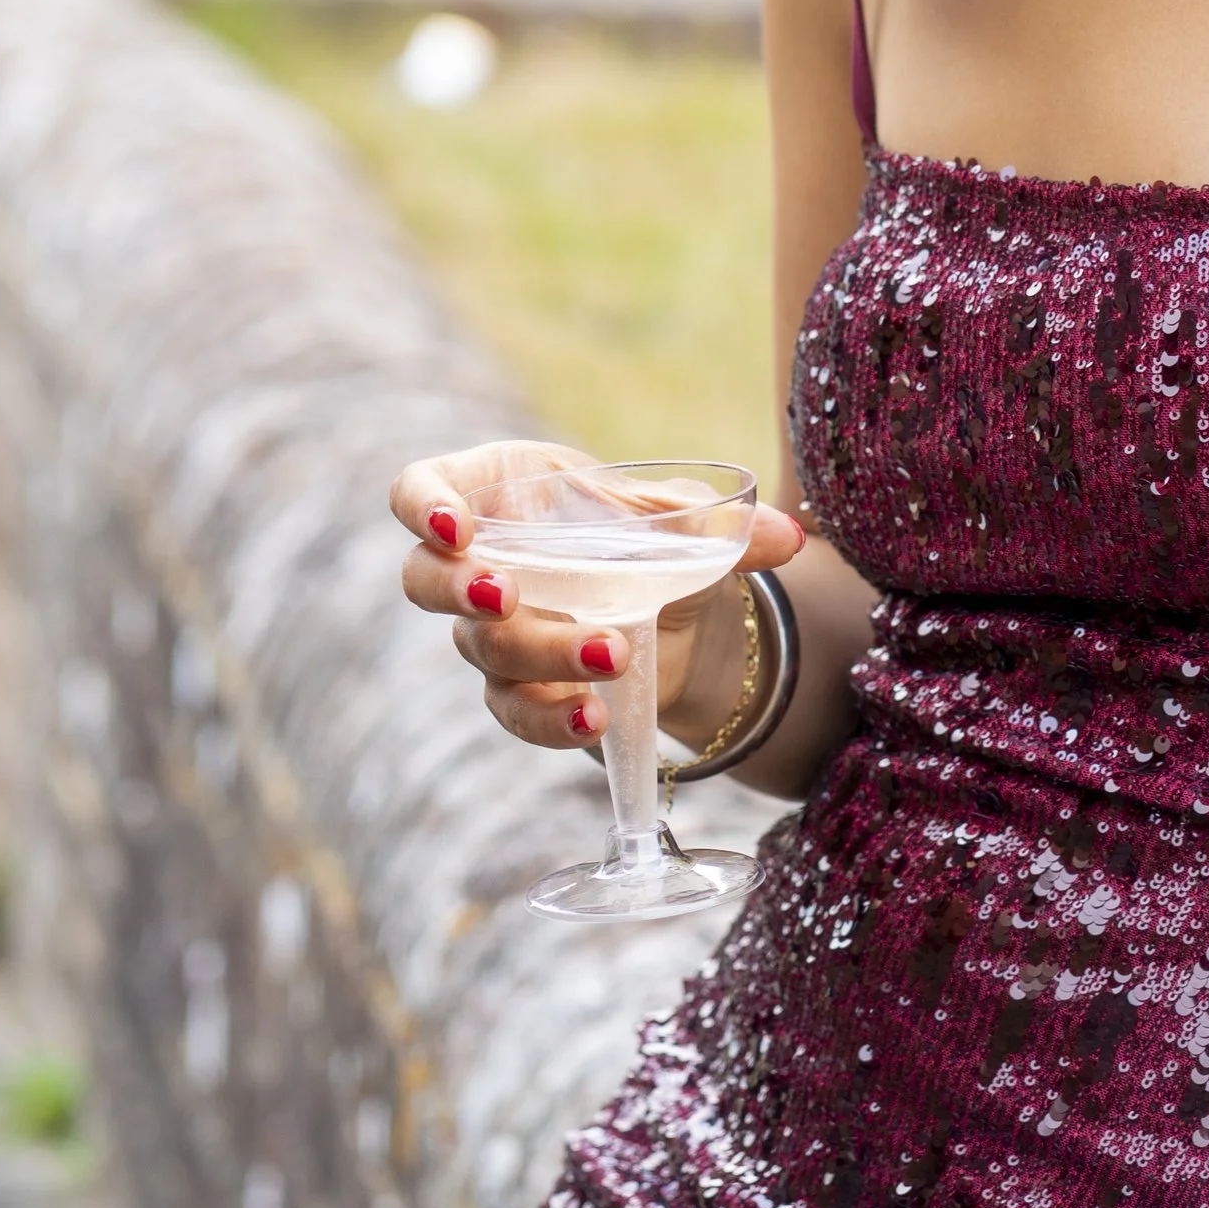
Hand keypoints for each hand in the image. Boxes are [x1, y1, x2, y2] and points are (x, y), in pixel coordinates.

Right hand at [391, 441, 804, 756]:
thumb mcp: (685, 521)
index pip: (419, 490)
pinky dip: (551, 718)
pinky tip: (594, 716)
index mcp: (500, 492)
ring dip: (538, 653)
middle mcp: (480, 562)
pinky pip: (514, 710)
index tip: (456, 527)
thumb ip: (723, 523)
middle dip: (460, 591)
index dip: (422, 506)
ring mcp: (492, 632)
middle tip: (507, 596)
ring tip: (608, 654)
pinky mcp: (519, 689)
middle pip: (427, 581)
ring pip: (479, 651)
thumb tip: (789, 535)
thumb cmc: (655, 536)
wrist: (681, 609)